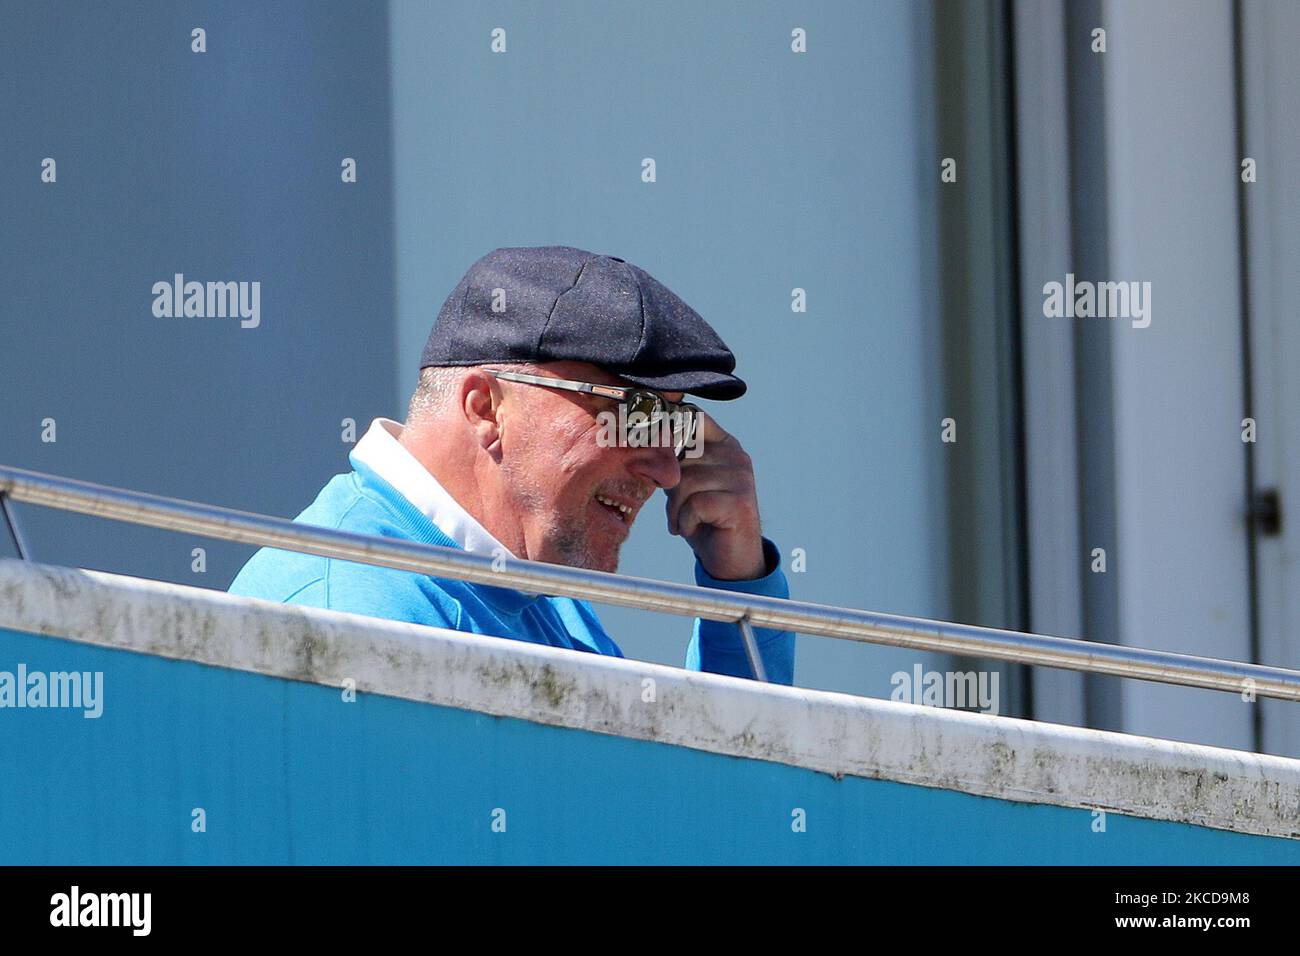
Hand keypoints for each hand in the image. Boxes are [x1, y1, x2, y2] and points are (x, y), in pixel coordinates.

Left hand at [665, 410, 766, 579]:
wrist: (729, 558)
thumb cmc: (702, 517)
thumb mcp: (683, 483)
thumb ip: (668, 461)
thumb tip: (635, 449)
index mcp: (723, 442)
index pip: (691, 416)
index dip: (664, 429)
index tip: (649, 451)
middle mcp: (735, 454)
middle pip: (679, 454)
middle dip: (667, 483)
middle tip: (674, 505)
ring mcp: (741, 477)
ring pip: (684, 482)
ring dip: (675, 508)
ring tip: (684, 520)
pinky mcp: (739, 502)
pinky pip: (694, 505)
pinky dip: (685, 522)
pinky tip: (692, 529)